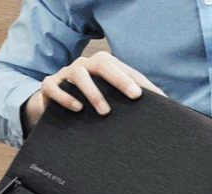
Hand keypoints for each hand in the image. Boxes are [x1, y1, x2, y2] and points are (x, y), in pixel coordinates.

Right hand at [22, 52, 165, 129]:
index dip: (137, 80)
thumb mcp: (109, 97)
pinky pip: (54, 87)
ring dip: (93, 92)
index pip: (123, 68)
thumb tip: (163, 103)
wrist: (52, 103)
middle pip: (102, 64)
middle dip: (120, 79)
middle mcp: (84, 65)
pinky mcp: (48, 85)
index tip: (151, 96)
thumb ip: (129, 97)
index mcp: (101, 65)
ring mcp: (65, 74)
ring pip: (78, 74)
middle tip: (134, 96)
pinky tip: (78, 109)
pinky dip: (66, 97)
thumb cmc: (88, 100)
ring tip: (105, 111)